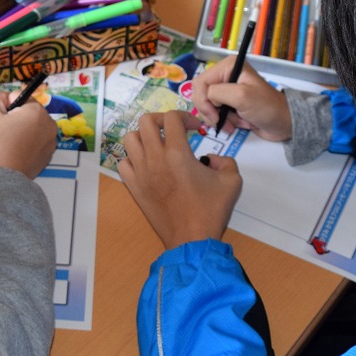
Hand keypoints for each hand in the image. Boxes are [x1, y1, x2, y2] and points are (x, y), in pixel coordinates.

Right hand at [0, 88, 56, 177]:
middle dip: (14, 119)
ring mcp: (51, 143)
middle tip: (1, 134)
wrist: (3, 179)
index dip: (6, 107)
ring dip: (20, 132)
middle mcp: (50, 125)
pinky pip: (34, 144)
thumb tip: (3, 96)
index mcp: (38, 111)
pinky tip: (14, 155)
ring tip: (6, 146)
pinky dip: (25, 146)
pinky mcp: (47, 158)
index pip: (20, 98)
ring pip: (31, 129)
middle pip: (27, 114)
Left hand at [118, 110, 241, 249]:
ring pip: (129, 139)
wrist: (192, 239)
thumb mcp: (232, 181)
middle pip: (146, 121)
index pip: (172, 118)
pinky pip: (123, 163)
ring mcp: (141, 173)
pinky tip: (147, 165)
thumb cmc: (211, 210)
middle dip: (162, 120)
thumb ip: (226, 160)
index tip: (195, 129)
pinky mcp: (134, 187)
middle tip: (174, 130)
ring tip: (158, 145)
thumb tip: (212, 158)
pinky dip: (133, 158)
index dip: (186, 117)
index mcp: (177, 153)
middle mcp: (154, 159)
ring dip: (144, 137)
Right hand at [192, 57, 291, 140]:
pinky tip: (239, 124)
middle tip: (221, 122)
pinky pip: (216, 113)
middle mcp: (225, 75)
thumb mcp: (241, 96)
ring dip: (220, 118)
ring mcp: (228, 90)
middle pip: (201, 94)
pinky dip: (225, 121)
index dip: (203, 101)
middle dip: (210, 111)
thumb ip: (218, 92)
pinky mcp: (230, 104)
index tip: (214, 116)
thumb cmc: (266, 107)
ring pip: (207, 106)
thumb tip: (208, 98)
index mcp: (228, 67)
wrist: (283, 123)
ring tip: (235, 124)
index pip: (200, 82)